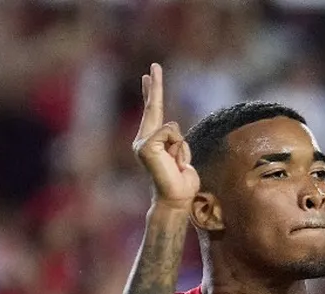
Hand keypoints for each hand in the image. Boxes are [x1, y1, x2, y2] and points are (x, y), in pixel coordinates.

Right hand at [133, 63, 199, 208]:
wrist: (176, 198)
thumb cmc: (181, 182)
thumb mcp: (181, 155)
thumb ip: (175, 140)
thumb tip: (171, 127)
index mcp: (152, 141)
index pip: (152, 111)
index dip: (152, 92)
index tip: (149, 75)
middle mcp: (143, 140)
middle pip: (152, 106)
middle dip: (155, 85)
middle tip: (155, 65)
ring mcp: (142, 143)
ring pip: (173, 128)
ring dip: (182, 147)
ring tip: (177, 163)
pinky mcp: (146, 146)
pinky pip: (172, 134)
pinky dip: (179, 149)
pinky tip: (175, 162)